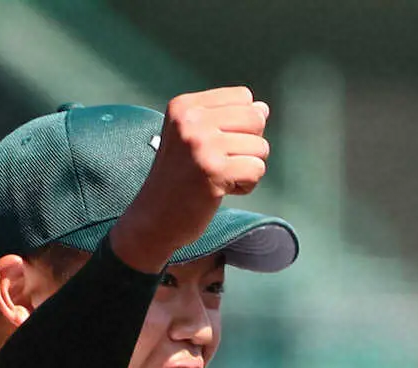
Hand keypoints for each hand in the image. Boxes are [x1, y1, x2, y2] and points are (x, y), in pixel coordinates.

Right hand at [110, 86, 269, 273]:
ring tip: (220, 179)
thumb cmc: (177, 181)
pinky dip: (246, 186)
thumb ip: (227, 120)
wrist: (153, 219)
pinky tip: (223, 191)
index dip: (241, 126)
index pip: (243, 98)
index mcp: (185, 106)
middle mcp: (192, 120)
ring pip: (260, 147)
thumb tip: (264, 109)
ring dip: (247, 169)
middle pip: (256, 119)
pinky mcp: (214, 171)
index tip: (216, 146)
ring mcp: (203, 145)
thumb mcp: (193, 139)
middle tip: (223, 164)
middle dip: (249, 146)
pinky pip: (256, 170)